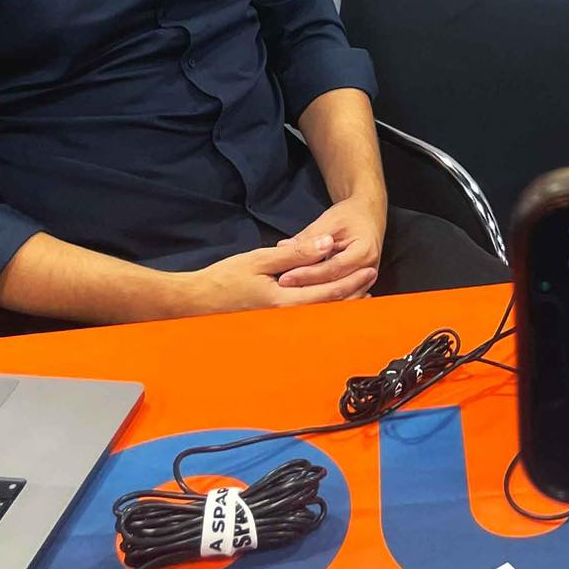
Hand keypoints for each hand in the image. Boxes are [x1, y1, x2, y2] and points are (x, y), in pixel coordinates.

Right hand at [183, 235, 377, 314]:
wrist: (197, 302)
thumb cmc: (225, 279)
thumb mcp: (261, 259)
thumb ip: (295, 253)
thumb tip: (325, 245)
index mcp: (286, 301)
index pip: (329, 291)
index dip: (352, 280)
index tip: (369, 269)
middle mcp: (287, 318)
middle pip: (329, 308)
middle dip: (353, 294)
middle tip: (372, 281)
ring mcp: (280, 324)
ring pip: (320, 314)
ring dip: (341, 302)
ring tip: (360, 292)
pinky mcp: (274, 323)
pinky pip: (306, 316)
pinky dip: (323, 307)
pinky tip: (328, 301)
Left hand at [278, 193, 385, 296]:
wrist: (369, 215)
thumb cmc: (351, 215)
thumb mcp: (330, 220)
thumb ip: (308, 237)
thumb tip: (283, 248)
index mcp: (364, 252)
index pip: (332, 269)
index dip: (307, 274)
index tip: (285, 277)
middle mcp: (369, 269)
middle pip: (336, 287)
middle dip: (308, 288)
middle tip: (284, 287)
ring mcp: (367, 280)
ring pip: (339, 297)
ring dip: (316, 299)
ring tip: (291, 295)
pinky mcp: (360, 285)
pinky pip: (341, 298)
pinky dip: (324, 300)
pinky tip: (306, 299)